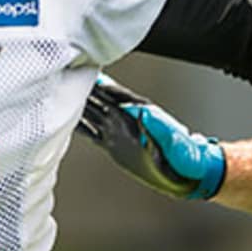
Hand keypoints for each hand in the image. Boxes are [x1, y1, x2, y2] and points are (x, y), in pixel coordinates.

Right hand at [76, 73, 224, 199]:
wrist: (188, 174)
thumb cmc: (185, 156)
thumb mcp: (174, 140)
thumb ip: (158, 126)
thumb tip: (143, 111)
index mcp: (142, 115)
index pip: (119, 96)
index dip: (105, 86)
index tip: (90, 77)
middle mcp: (129, 121)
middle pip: (103, 101)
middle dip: (87, 89)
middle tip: (67, 77)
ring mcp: (121, 133)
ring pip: (96, 114)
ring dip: (81, 105)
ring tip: (63, 94)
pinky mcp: (117, 146)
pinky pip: (95, 133)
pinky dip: (83, 125)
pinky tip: (73, 121)